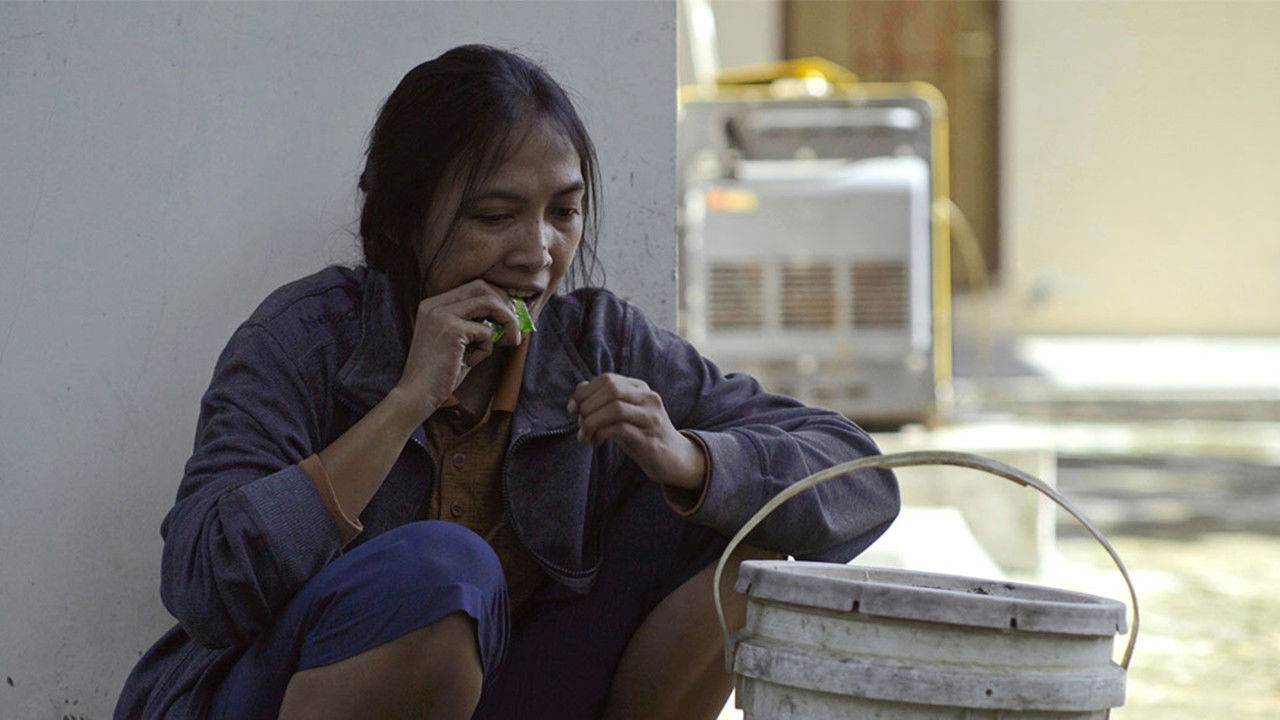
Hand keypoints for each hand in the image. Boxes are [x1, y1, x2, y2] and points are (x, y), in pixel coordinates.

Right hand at [394, 280, 523, 421]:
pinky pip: (486, 332)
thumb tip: (508, 318)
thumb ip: (475, 326)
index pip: (473, 287)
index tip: (509, 316)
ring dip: (507, 322)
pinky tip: (472, 361)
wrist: (417, 394)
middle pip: (482, 287)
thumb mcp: (457, 342)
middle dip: (504, 305)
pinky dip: (487, 348)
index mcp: (433, 305)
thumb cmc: (439, 373)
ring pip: (489, 302)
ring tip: (508, 341)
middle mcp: (435, 304)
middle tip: (514, 327)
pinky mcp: (451, 329)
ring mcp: (442, 315)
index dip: (496, 299)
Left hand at [567, 373, 705, 489]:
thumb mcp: (622, 416)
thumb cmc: (643, 436)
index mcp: (640, 389)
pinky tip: (595, 442)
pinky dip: (601, 434)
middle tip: (579, 423)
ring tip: (585, 435)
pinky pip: (619, 428)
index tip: (572, 408)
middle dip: (587, 405)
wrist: (673, 459)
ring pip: (615, 407)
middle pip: (611, 389)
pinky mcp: (649, 438)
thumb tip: (579, 389)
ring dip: (592, 421)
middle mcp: (648, 399)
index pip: (608, 379)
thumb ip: (603, 402)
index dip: (585, 391)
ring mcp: (651, 418)